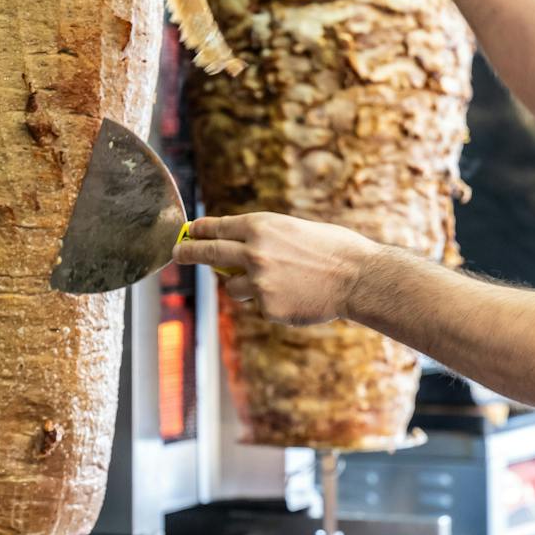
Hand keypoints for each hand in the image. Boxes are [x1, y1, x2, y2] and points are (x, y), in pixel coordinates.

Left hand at [172, 213, 380, 326]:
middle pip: (208, 254)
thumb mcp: (294, 229)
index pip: (217, 228)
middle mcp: (254, 252)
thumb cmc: (333, 249)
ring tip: (281, 281)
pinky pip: (259, 305)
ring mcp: (259, 283)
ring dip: (245, 286)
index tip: (189, 233)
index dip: (200, 231)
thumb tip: (236, 247)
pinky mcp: (268, 308)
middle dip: (188, 253)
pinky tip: (297, 296)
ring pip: (233, 288)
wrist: (357, 278)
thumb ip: (263, 238)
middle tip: (177, 254)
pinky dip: (272, 302)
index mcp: (261, 227)